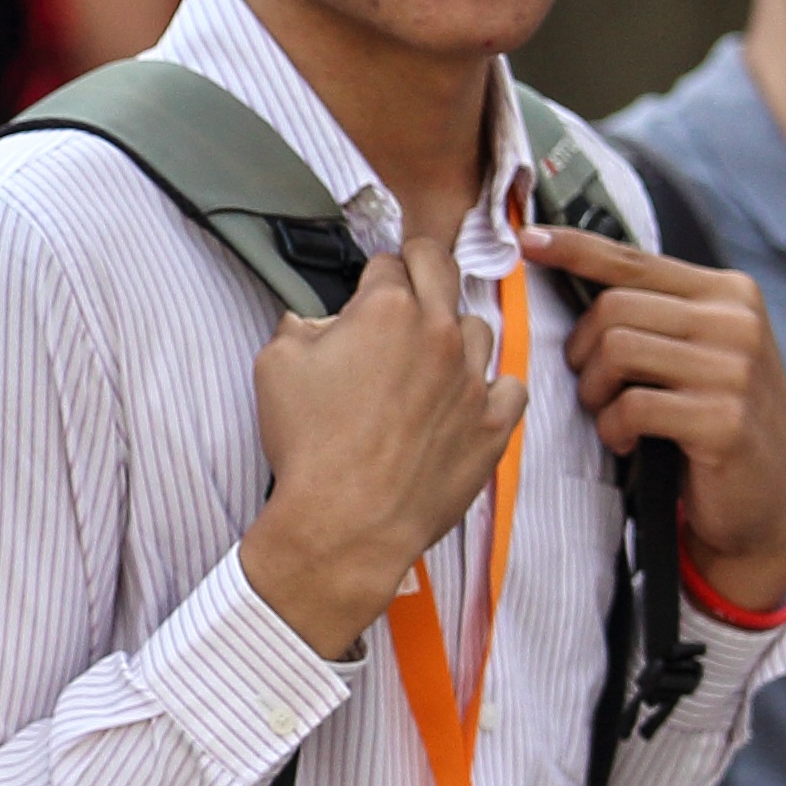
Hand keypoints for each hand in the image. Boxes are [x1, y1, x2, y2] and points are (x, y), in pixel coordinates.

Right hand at [240, 237, 526, 656]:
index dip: (375, 274)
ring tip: (429, 361)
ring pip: (479, 328)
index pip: (389, 263)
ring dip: (454, 334)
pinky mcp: (492, 423)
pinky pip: (510, 386)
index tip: (370, 288)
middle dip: (422, 269)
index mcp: (387, 309)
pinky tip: (465, 399)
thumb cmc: (310, 447)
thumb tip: (314, 323)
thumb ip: (299, 326)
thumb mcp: (275, 367)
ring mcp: (472, 378)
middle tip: (406, 290)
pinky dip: (491, 387)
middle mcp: (438, 333)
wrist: (345, 522)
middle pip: (443, 270)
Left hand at [525, 223, 785, 610]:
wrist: (768, 501)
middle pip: (612, 309)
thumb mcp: (698, 352)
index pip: (635, 260)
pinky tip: (627, 442)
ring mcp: (735, 369)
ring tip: (610, 413)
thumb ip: (655, 312)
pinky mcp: (723, 419)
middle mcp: (737, 320)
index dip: (574, 250)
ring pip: (616, 350)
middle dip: (582, 351)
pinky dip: (613, 428)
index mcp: (729, 293)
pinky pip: (631, 406)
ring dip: (594, 390)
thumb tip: (569, 268)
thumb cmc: (714, 418)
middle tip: (593, 386)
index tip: (528, 241)